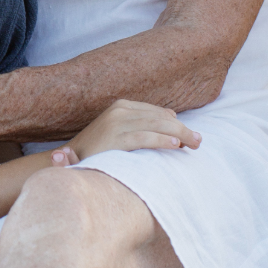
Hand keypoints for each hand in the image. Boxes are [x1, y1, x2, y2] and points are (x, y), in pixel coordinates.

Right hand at [67, 100, 200, 159]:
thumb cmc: (99, 149)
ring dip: (179, 134)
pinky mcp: (115, 140)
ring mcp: (116, 124)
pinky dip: (162, 141)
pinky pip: (144, 138)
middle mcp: (119, 111)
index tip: (189, 135)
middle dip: (182, 129)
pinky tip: (176, 146)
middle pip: (158, 118)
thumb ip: (144, 121)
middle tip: (199, 141)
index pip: (155, 112)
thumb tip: (172, 115)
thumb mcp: (121, 130)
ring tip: (194, 144)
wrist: (68, 161)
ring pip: (155, 126)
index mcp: (121, 106)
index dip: (174, 123)